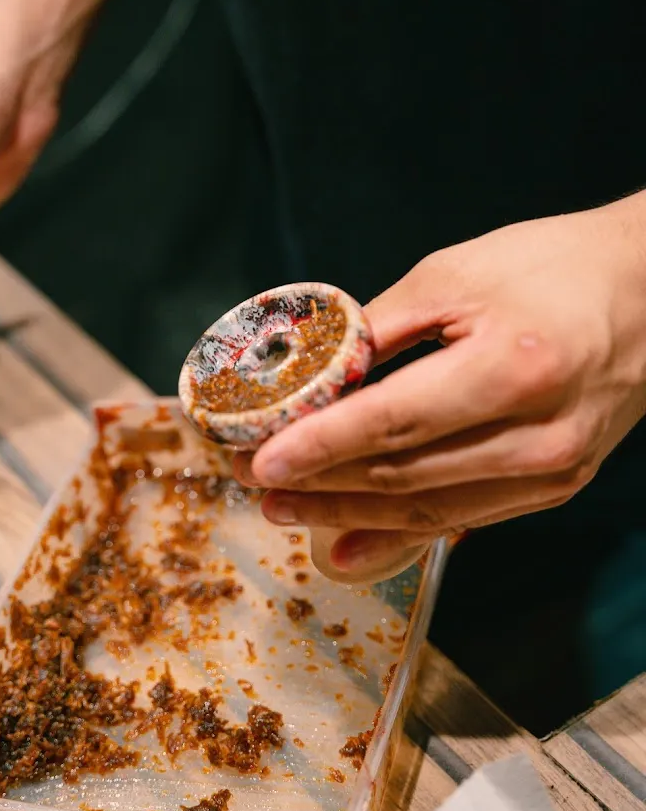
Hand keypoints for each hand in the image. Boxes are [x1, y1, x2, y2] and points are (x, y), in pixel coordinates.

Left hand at [236, 196, 645, 581]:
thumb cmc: (553, 267)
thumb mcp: (456, 275)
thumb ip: (379, 330)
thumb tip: (310, 375)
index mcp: (513, 367)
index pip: (392, 421)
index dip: (319, 446)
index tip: (259, 458)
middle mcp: (538, 435)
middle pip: (402, 474)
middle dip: (318, 483)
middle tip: (253, 479)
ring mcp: (552, 471)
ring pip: (426, 509)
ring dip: (346, 514)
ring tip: (282, 509)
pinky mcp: (556, 487)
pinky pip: (462, 519)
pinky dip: (398, 533)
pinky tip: (344, 542)